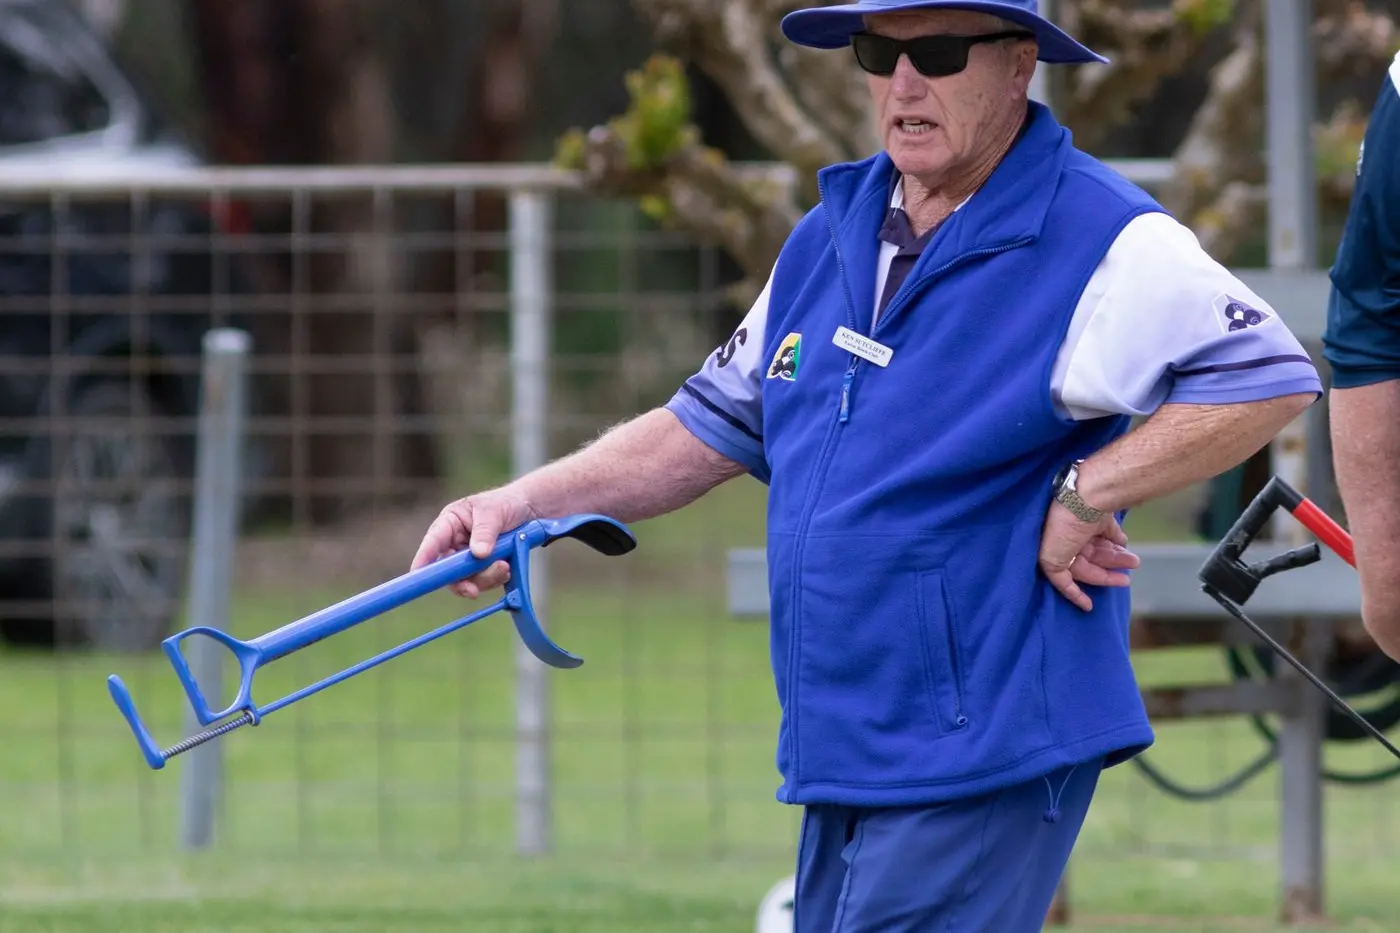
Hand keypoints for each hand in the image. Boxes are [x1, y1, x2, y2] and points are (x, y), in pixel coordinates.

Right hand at [410, 489, 538, 597]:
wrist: (527, 511)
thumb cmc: (505, 504)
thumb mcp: (494, 512)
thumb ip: (485, 532)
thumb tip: (478, 554)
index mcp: (450, 523)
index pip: (433, 542)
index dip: (423, 559)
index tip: (417, 574)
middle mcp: (454, 543)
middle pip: (448, 569)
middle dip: (462, 580)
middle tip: (473, 590)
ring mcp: (467, 558)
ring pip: (467, 579)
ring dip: (485, 578)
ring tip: (505, 566)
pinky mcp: (482, 568)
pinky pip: (483, 582)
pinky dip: (495, 579)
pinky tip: (507, 567)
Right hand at [1038, 502, 1140, 611]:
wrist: (1085, 495)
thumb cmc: (1065, 527)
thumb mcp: (1051, 558)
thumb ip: (1058, 576)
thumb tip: (1068, 584)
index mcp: (1054, 549)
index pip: (1068, 575)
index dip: (1076, 593)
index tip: (1089, 607)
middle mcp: (1067, 539)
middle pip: (1089, 562)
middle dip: (1107, 572)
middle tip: (1127, 580)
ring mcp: (1083, 526)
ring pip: (1101, 548)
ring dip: (1116, 558)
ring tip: (1135, 561)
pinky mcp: (1099, 515)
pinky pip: (1109, 532)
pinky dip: (1116, 539)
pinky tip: (1124, 543)